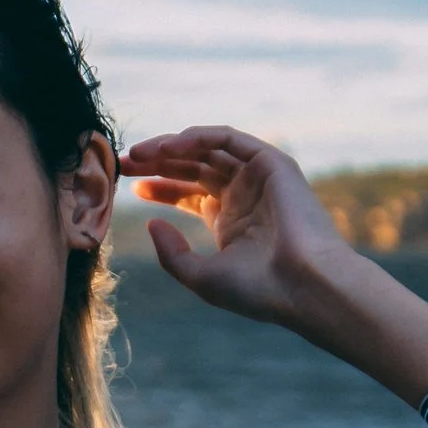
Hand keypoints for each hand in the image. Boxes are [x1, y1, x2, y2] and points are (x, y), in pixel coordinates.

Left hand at [118, 127, 352, 334]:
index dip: (158, 186)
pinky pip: (227, 138)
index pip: (188, 193)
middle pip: (193, 167)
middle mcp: (244, 195)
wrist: (303, 285)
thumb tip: (151, 224)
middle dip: (157, 163)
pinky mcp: (271, 162)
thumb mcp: (202, 277)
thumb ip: (172, 254)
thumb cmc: (257, 289)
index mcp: (230, 220)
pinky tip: (166, 148)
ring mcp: (258, 177)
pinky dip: (196, 137)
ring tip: (139, 154)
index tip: (129, 186)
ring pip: (207, 149)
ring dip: (171, 147)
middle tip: (124, 163)